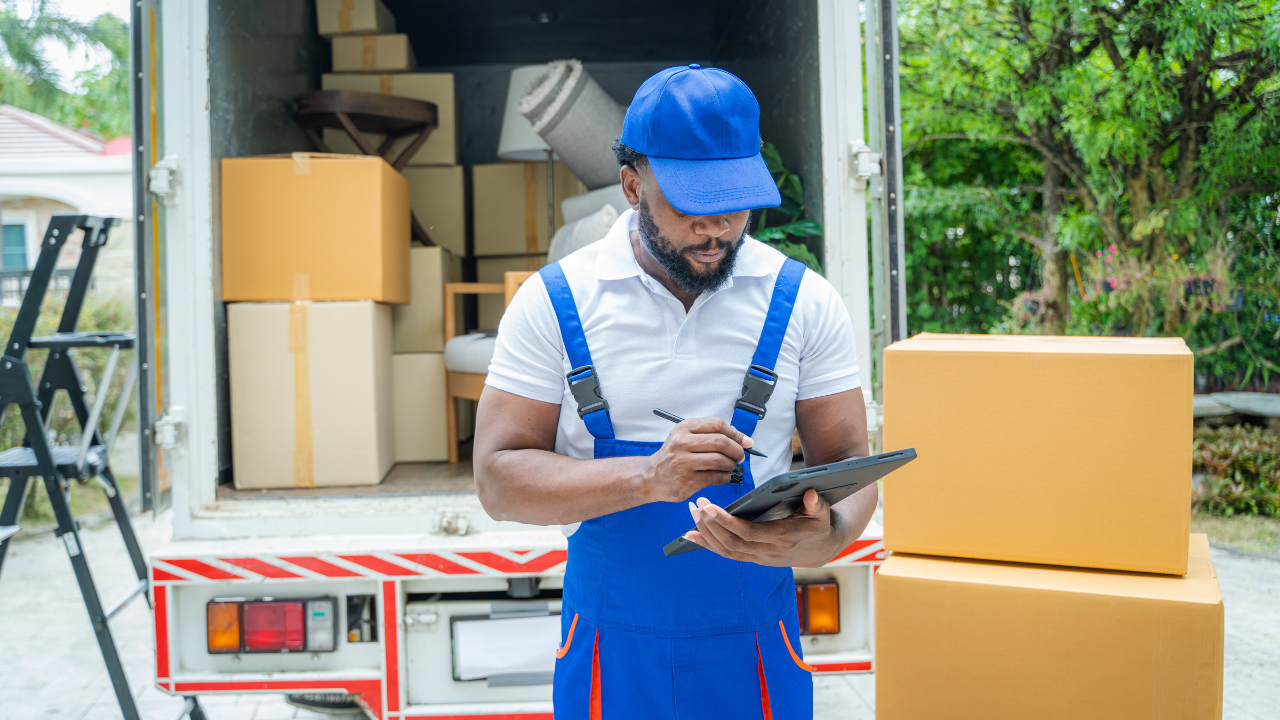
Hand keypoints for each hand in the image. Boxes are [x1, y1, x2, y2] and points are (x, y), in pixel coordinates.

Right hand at [644, 417, 754, 502]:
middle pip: (720, 442)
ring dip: (731, 465)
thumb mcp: (686, 437)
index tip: (745, 441)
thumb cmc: (673, 456)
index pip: (717, 424)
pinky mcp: (687, 481)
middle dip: (737, 450)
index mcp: (684, 428)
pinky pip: (716, 477)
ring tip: (729, 466)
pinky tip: (722, 475)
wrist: (651, 477)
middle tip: (740, 456)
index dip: (736, 433)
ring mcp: (683, 463)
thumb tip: (742, 439)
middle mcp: (681, 443)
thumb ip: (711, 434)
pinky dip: (725, 477)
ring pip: (720, 460)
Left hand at [685, 488, 842, 566]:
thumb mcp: (822, 514)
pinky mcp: (752, 558)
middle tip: (696, 505)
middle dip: (711, 525)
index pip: (748, 533)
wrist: (820, 549)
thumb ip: (816, 504)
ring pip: (726, 550)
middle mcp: (767, 552)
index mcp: (781, 539)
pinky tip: (691, 535)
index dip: (727, 522)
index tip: (710, 508)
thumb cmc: (819, 526)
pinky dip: (707, 545)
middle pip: (731, 543)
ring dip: (705, 533)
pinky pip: (726, 554)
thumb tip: (810, 493)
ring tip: (692, 513)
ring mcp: (758, 558)